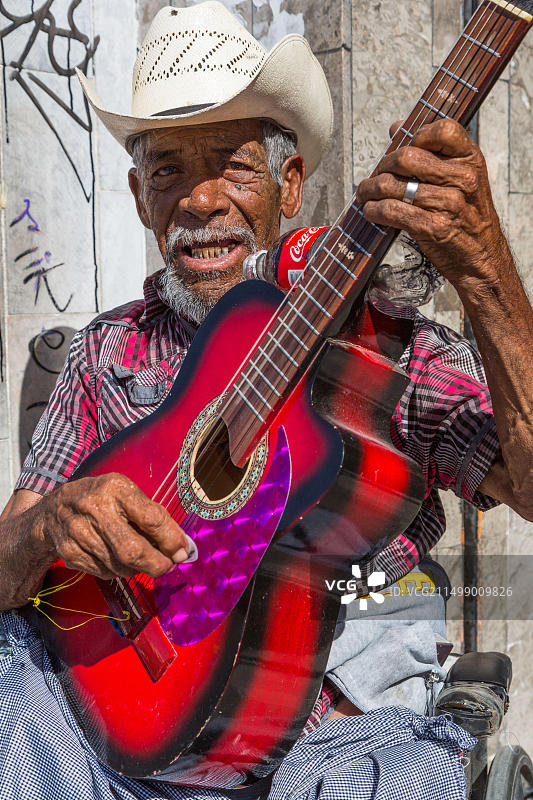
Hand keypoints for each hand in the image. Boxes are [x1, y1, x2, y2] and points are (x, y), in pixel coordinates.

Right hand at [36, 473, 189, 578]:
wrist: (54, 510)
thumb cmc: (101, 499)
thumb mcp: (126, 494)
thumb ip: (153, 515)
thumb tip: (180, 546)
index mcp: (115, 489)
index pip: (151, 518)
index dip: (171, 539)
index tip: (183, 551)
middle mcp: (95, 509)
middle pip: (133, 551)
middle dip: (157, 564)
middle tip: (168, 565)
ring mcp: (79, 533)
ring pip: (121, 566)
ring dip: (139, 568)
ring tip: (143, 559)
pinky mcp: (70, 553)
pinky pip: (105, 572)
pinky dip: (119, 571)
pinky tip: (119, 558)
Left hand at [357, 118, 509, 292]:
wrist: (482, 260)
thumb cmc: (467, 218)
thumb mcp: (462, 180)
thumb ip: (433, 152)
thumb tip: (397, 127)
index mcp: (471, 160)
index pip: (442, 129)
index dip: (416, 135)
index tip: (402, 150)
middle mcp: (463, 178)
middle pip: (406, 156)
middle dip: (382, 166)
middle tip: (374, 177)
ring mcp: (449, 204)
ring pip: (392, 185)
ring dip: (369, 191)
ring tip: (364, 196)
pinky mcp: (433, 228)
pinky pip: (391, 211)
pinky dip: (374, 211)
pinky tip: (371, 212)